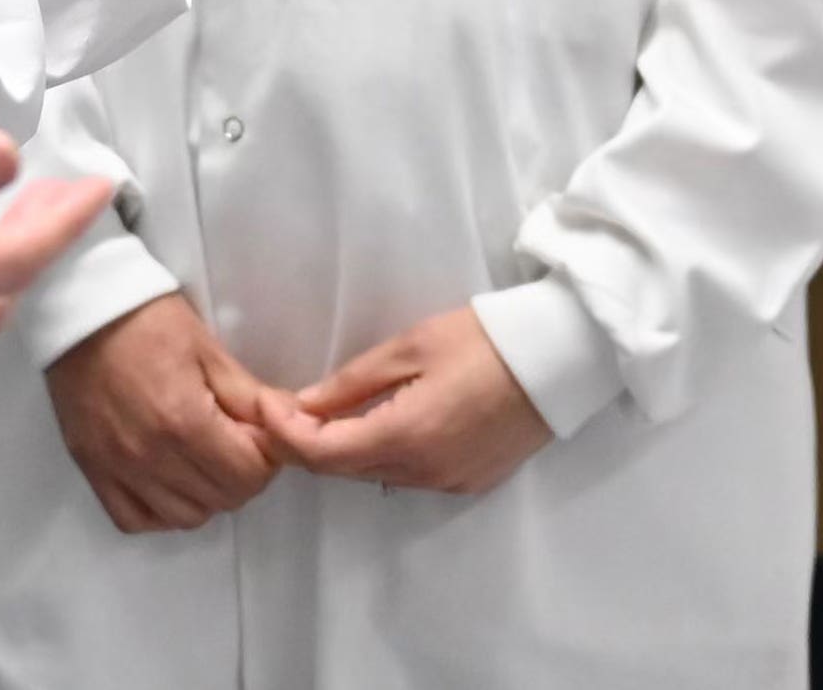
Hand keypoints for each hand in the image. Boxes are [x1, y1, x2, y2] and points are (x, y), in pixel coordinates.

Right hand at [43, 293, 285, 533]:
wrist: (80, 305)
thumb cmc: (146, 318)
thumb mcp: (207, 348)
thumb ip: (250, 396)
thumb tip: (288, 423)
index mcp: (184, 420)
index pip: (250, 475)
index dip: (265, 455)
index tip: (255, 431)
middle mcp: (150, 454)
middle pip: (223, 499)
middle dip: (241, 472)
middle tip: (232, 438)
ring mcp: (117, 467)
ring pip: (185, 517)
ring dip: (204, 493)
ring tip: (200, 456)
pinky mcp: (92, 468)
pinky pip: (135, 519)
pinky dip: (158, 509)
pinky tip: (167, 478)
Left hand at [259, 303, 554, 496]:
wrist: (559, 359)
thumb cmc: (483, 341)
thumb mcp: (410, 348)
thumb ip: (352, 383)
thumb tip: (304, 404)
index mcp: (407, 437)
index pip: (323, 454)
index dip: (284, 434)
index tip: (263, 405)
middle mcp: (426, 472)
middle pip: (344, 470)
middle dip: (303, 443)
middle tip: (279, 407)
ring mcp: (450, 482)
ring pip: (373, 476)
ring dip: (340, 450)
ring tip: (315, 414)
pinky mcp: (469, 482)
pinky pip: (406, 476)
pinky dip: (377, 456)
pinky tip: (368, 426)